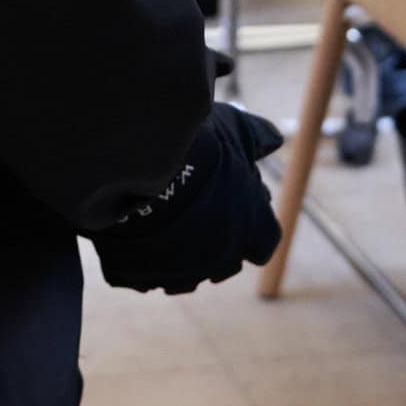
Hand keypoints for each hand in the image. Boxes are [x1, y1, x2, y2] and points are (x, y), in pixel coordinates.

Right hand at [92, 104, 282, 295]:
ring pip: (182, 274)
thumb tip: (274, 139)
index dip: (251, 221)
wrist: (133, 160)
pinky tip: (131, 227)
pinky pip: (141, 274)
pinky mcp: (136, 277)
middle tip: (194, 206)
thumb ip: (257, 136)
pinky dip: (138, 257)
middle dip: (214, 240)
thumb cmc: (194, 145)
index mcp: (251, 231)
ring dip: (177, 254)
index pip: (264, 241)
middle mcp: (220, 260)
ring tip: (160, 216)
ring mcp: (177, 274)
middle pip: (225, 261)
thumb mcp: (234, 128)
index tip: (235, 199)